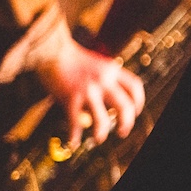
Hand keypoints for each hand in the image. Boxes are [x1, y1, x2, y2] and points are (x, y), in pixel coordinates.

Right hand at [32, 31, 144, 146]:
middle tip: (123, 131)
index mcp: (112, 70)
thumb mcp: (96, 63)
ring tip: (99, 138)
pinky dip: (75, 135)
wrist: (52, 49)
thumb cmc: (71, 56)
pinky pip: (75, 122)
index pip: (135, 87)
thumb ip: (104, 78)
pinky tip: (73, 142)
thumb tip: (107, 99)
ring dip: (102, 132)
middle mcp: (104, 80)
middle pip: (125, 106)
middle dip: (127, 122)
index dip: (138, 101)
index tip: (135, 111)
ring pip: (102, 118)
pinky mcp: (71, 97)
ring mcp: (89, 90)